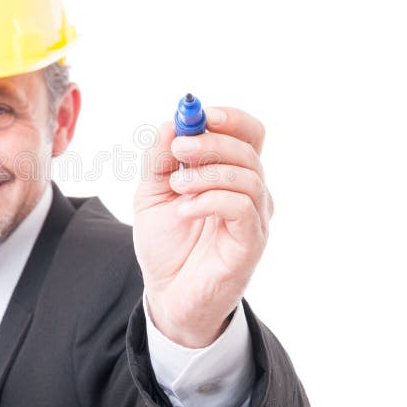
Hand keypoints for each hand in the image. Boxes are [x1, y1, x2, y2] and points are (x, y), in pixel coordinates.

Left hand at [133, 106, 272, 347]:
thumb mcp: (151, 193)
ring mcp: (254, 216)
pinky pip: (242, 207)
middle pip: (248, 148)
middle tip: (178, 148)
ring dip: (207, 173)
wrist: (168, 294)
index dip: (230, 117)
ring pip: (248, 175)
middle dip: (210, 141)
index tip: (201, 113)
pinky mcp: (252, 241)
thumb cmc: (167, 242)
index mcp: (229, 172)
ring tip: (176, 187)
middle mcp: (250, 190)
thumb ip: (158, 159)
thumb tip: (169, 123)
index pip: (248, 133)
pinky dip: (210, 199)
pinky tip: (184, 210)